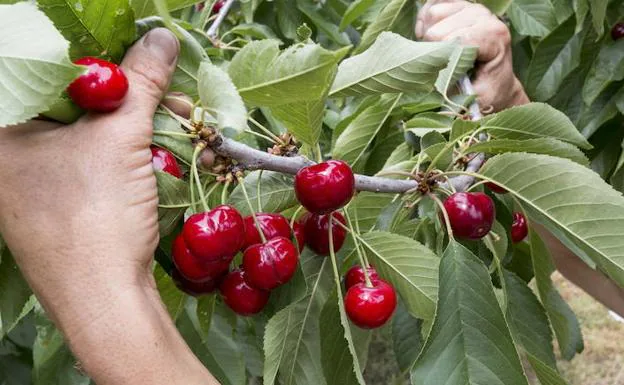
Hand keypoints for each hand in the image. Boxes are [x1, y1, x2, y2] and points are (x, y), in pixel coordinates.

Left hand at [0, 29, 216, 384]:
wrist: (103, 299)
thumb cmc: (94, 214)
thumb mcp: (121, 137)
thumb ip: (140, 80)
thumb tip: (163, 36)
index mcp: (1, 131)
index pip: (38, 68)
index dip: (87, 55)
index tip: (127, 55)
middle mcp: (6, 154)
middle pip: (65, 99)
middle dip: (118, 91)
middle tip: (160, 89)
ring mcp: (28, 181)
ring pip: (80, 131)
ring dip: (126, 121)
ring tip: (168, 118)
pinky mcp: (54, 201)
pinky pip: (86, 158)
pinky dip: (119, 149)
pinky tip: (150, 149)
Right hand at [416, 0, 529, 110]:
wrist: (493, 83)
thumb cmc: (485, 91)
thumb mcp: (477, 99)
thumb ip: (462, 93)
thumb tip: (439, 90)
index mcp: (495, 37)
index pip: (458, 39)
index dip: (442, 57)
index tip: (440, 73)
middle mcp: (485, 17)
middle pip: (440, 29)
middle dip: (433, 50)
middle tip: (440, 66)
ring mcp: (471, 8)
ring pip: (433, 15)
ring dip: (428, 36)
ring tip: (437, 53)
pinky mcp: (458, 5)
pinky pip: (430, 7)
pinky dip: (424, 23)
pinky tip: (431, 39)